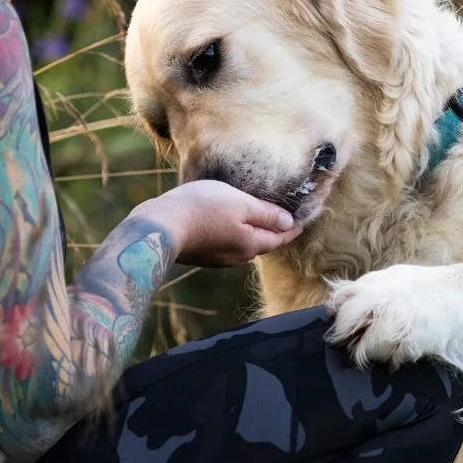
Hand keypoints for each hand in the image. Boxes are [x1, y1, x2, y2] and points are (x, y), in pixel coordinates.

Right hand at [135, 178, 298, 267]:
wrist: (161, 226)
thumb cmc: (202, 209)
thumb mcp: (240, 203)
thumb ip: (266, 213)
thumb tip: (289, 223)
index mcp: (251, 244)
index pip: (280, 238)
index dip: (292, 228)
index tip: (302, 221)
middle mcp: (237, 256)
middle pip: (262, 243)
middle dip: (274, 232)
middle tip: (283, 219)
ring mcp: (218, 258)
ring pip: (243, 245)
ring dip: (253, 233)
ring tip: (257, 219)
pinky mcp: (201, 254)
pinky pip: (226, 244)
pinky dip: (234, 234)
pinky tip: (228, 223)